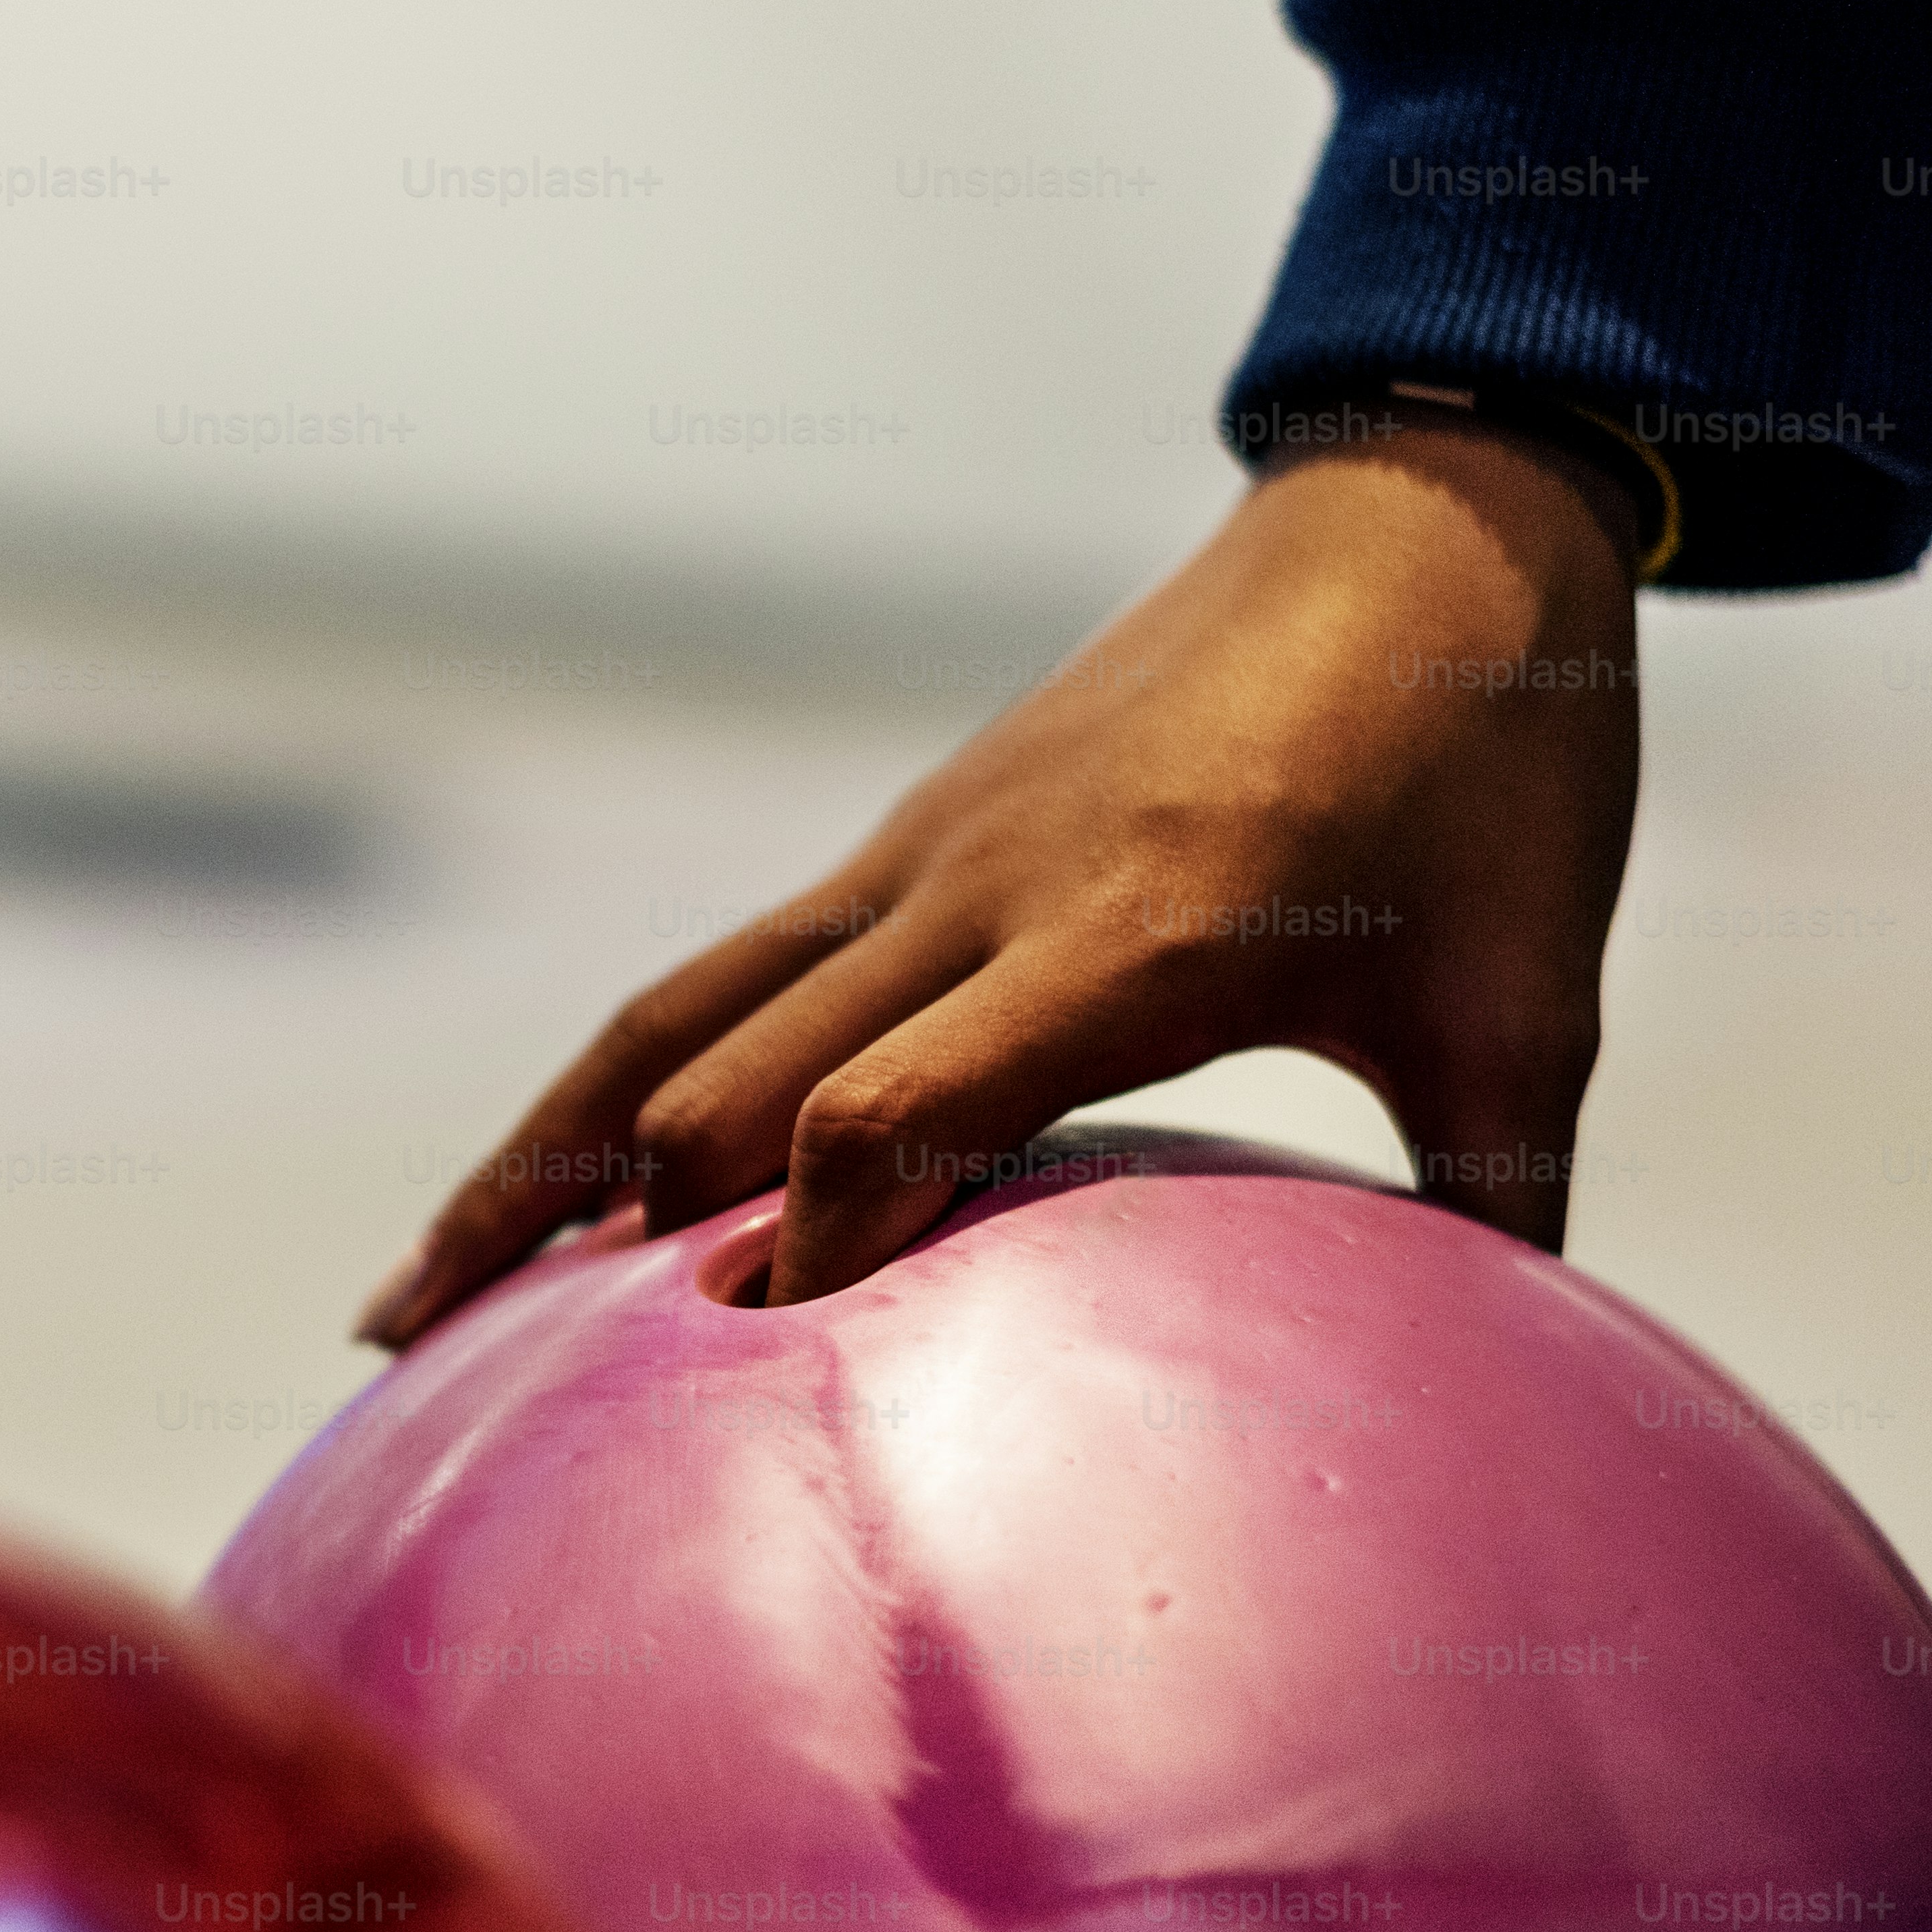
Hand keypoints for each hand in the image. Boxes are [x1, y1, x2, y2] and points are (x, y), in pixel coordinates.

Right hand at [357, 413, 1643, 1344]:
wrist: (1426, 517)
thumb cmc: (1500, 773)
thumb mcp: (1527, 1001)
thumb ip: (1498, 1201)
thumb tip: (1511, 1412)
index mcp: (1129, 933)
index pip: (891, 1105)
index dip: (804, 1236)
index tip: (738, 1375)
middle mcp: (979, 890)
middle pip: (717, 1078)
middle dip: (594, 1244)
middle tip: (483, 1414)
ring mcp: (918, 857)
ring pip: (661, 1022)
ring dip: (527, 1167)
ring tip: (404, 1311)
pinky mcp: (904, 844)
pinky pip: (710, 976)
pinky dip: (608, 1092)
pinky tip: (561, 1188)